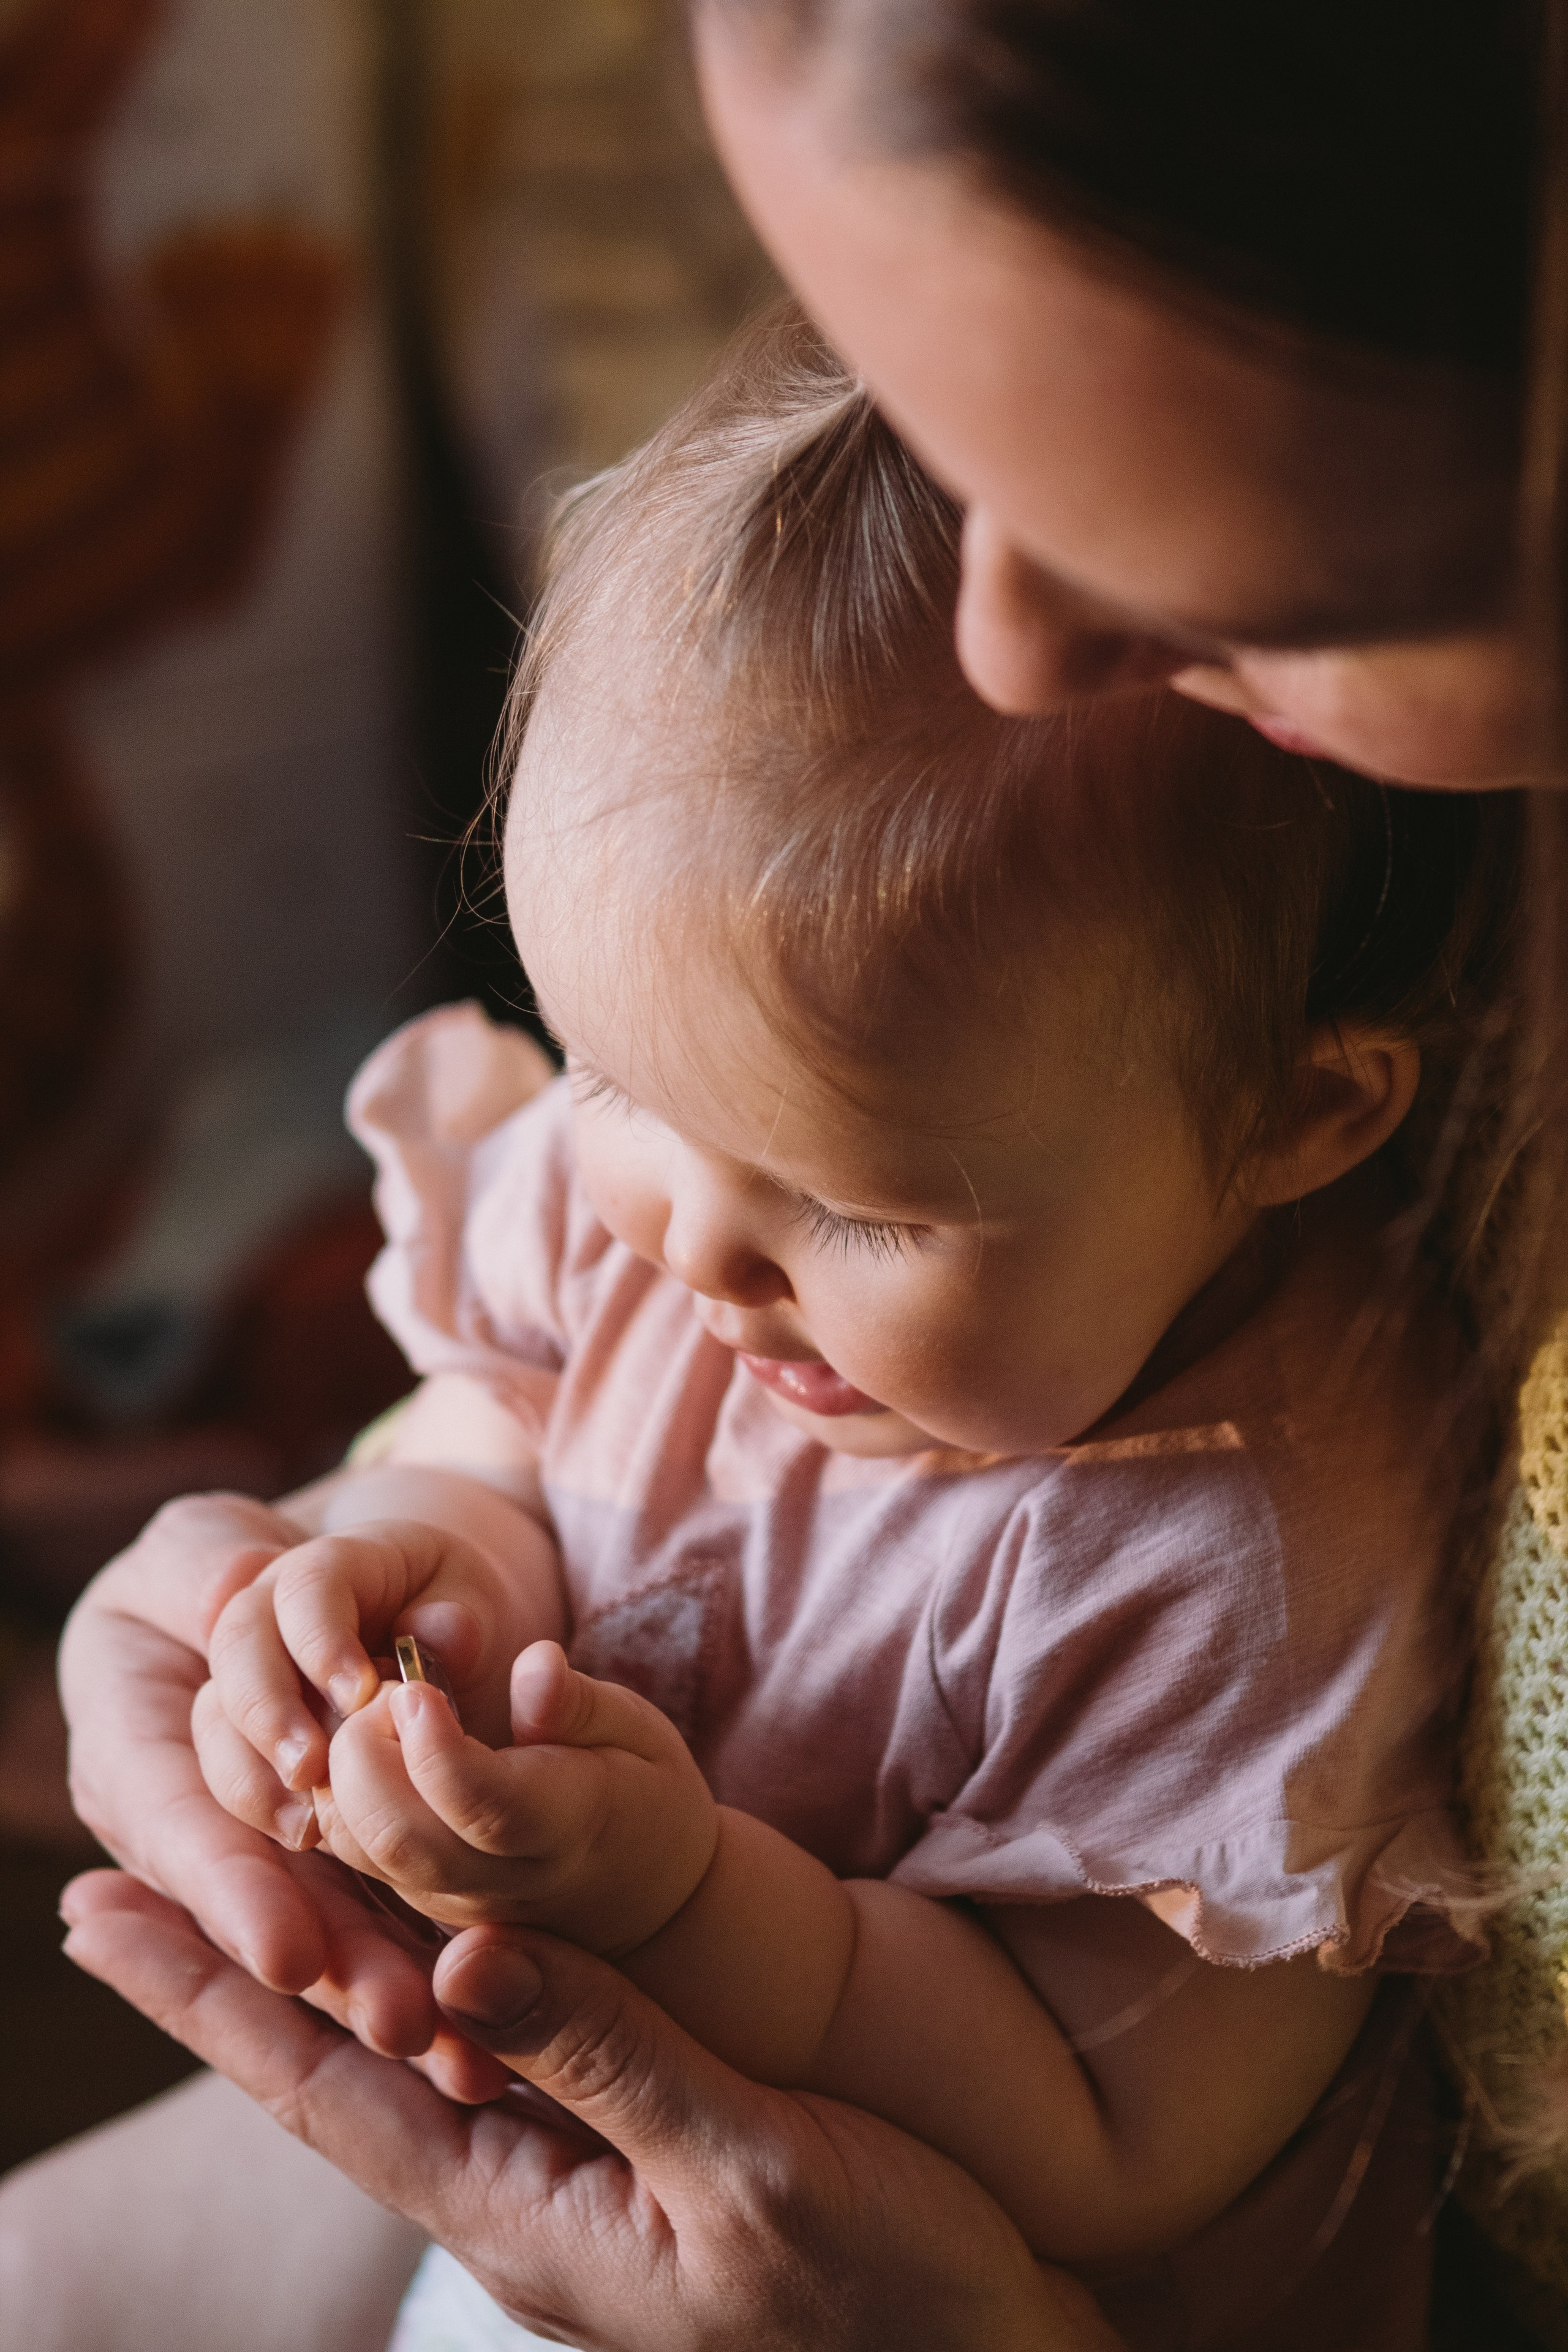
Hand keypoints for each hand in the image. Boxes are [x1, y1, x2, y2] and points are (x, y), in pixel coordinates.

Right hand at [58, 1494, 459, 2061]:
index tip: (288, 1953)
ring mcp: (257, 1861)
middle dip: (331, 1968)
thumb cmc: (217, 1559)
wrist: (271, 1596)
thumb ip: (204, 1568)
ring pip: (321, 1931)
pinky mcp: (328, 1872)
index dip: (233, 1892)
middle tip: (402, 2023)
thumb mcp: (197, 1544)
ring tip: (456, 2047)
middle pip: (262, 1912)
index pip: (179, 1829)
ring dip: (385, 1987)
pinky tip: (483, 2035)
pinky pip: (371, 1920)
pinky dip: (420, 1971)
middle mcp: (184, 1828)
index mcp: (127, 1752)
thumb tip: (235, 1588)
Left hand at [60, 1871, 1124, 2351]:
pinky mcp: (629, 2135)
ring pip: (408, 2036)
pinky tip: (414, 1921)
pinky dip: (436, 1956)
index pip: (320, 2082)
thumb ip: (611, 2059)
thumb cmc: (882, 2278)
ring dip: (319, 1946)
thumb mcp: (750, 2171)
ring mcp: (568, 2165)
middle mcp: (515, 2185)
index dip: (207, 1992)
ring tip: (234, 1869)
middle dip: (223, 1962)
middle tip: (109, 1873)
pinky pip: (500, 2036)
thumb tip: (458, 1955)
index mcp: (518, 2207)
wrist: (978, 2347)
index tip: (99, 1909)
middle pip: (332, 2053)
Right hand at [201, 1517, 548, 1830]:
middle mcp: (272, 1608)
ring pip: (215, 1709)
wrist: (429, 1630)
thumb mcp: (474, 1591)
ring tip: (304, 1821)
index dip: (322, 1637)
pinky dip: (255, 1799)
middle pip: (239, 1643)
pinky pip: (225, 1760)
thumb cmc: (454, 1605)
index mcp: (332, 1564)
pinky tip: (301, 1832)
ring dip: (250, 1768)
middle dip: (267, 1710)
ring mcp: (248, 1668)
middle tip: (309, 1769)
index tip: (358, 1694)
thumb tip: (438, 1633)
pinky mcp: (242, 1726)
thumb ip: (461, 1607)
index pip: (307, 1585)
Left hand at [316, 1641, 716, 1948]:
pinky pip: (347, 1849)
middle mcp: (495, 1880)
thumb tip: (534, 1665)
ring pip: (355, 1845)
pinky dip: (338, 1790)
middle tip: (396, 1689)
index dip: (435, 1747)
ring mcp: (446, 1901)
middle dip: (365, 1748)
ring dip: (345, 1769)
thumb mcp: (636, 1733)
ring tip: (387, 1713)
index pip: (482, 1804)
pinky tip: (375, 1746)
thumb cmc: (637, 1791)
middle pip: (396, 1835)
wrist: (637, 1894)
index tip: (417, 1687)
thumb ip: (580, 1705)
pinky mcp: (412, 1901)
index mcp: (565, 1830)